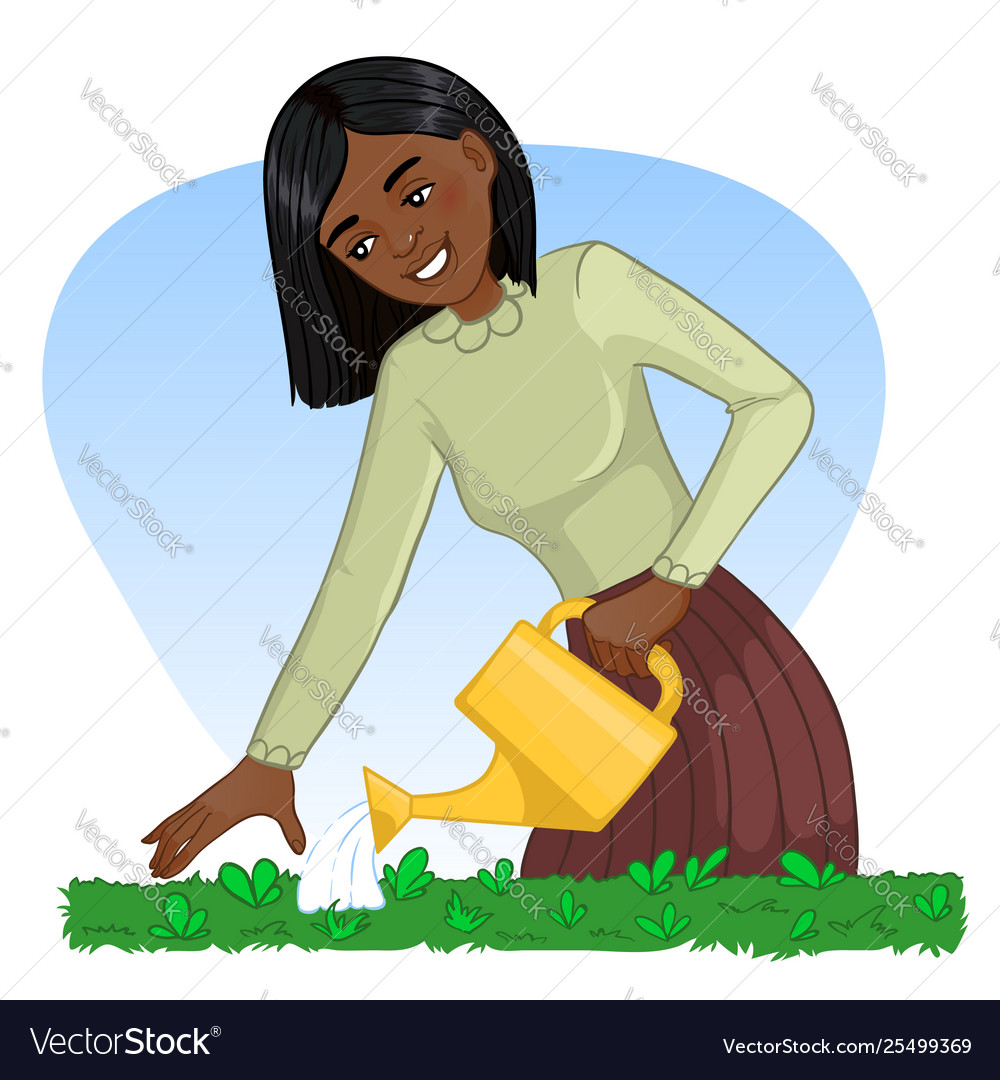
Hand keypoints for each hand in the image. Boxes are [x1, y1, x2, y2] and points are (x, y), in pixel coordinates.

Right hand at [141, 756, 305, 878]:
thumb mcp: (284, 808)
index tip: (165, 876)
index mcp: (224, 816)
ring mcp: (205, 801)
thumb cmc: (275, 782)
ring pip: (174, 824)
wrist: (267, 755)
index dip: (178, 861)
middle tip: (154, 875)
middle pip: (178, 836)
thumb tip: (302, 850)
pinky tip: (151, 836)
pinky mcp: (205, 796)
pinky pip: (179, 813)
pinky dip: (164, 825)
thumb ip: (292, 831)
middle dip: (164, 857)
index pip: (194, 844)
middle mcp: (209, 809)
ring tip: (150, 860)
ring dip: (160, 844)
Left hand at [582, 575, 690, 678]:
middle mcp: (599, 631)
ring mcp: (617, 639)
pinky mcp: (636, 644)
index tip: (631, 649)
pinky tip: (665, 643)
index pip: (598, 658)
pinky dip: (654, 663)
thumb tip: (614, 666)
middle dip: (630, 663)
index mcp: (590, 622)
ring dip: (642, 664)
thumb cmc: (643, 598)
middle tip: (645, 650)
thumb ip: (608, 635)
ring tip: (654, 644)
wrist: (666, 583)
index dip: (617, 658)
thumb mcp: (614, 614)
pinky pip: (642, 669)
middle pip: (611, 666)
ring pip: (626, 670)